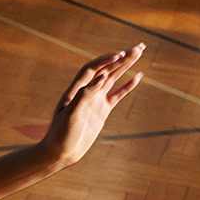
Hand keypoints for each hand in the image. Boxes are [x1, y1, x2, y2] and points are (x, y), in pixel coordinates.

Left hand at [43, 43, 144, 167]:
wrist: (60, 153)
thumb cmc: (60, 135)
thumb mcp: (70, 115)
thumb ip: (85, 95)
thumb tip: (102, 76)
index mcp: (75, 90)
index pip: (92, 69)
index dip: (106, 60)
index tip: (120, 55)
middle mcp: (86, 92)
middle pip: (106, 69)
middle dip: (122, 58)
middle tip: (139, 46)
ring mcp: (95, 100)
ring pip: (113, 78)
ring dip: (126, 66)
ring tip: (140, 52)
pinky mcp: (102, 111)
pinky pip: (117, 94)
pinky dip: (128, 85)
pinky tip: (138, 76)